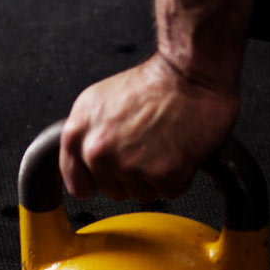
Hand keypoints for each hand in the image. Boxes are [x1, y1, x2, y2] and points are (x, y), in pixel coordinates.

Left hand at [60, 54, 239, 201]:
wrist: (192, 74)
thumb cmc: (154, 83)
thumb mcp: (99, 101)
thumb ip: (85, 136)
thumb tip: (83, 161)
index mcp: (77, 133)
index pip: (78, 185)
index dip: (100, 179)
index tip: (114, 169)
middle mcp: (98, 152)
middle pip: (113, 192)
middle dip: (132, 175)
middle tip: (147, 142)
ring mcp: (129, 166)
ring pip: (142, 195)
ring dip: (156, 176)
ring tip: (163, 142)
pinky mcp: (163, 175)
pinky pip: (170, 192)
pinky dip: (179, 175)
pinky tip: (178, 148)